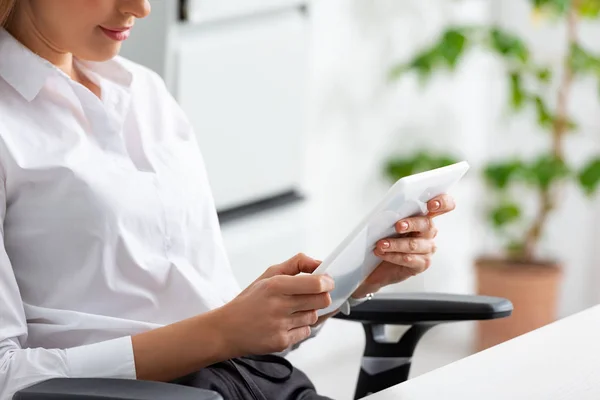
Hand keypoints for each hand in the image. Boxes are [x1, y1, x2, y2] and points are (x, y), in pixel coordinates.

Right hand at [216, 254, 333, 356]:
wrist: (227, 329)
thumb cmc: (250, 300)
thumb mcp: (268, 275)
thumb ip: (296, 264)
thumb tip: (319, 263)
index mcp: (275, 285)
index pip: (316, 284)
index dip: (327, 283)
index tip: (327, 282)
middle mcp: (279, 306)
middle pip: (321, 301)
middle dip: (322, 297)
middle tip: (314, 296)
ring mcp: (280, 326)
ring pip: (314, 317)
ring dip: (309, 313)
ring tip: (292, 311)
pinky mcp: (281, 342)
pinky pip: (305, 332)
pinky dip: (300, 327)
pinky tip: (286, 324)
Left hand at [353, 194, 455, 297]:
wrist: (380, 266)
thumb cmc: (387, 240)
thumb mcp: (389, 225)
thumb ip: (395, 215)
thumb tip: (388, 210)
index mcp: (424, 217)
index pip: (444, 205)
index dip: (442, 203)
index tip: (431, 205)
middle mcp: (429, 232)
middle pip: (427, 224)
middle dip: (411, 224)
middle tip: (398, 226)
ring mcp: (427, 249)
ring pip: (414, 244)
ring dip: (395, 244)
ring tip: (381, 244)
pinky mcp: (422, 264)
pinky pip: (408, 259)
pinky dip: (393, 256)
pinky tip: (383, 253)